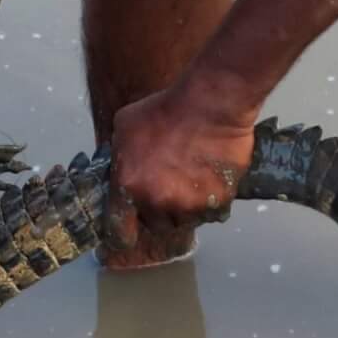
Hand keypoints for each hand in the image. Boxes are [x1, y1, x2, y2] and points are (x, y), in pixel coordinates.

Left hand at [103, 80, 256, 268]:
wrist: (210, 104)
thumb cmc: (164, 109)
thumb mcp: (124, 127)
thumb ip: (120, 157)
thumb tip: (121, 169)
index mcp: (128, 186)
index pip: (119, 232)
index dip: (124, 233)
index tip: (129, 231)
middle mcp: (157, 202)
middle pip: (156, 225)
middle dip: (159, 211)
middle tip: (167, 188)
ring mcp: (189, 205)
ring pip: (185, 221)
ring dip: (185, 208)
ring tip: (190, 182)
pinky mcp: (218, 202)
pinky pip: (212, 213)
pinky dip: (211, 202)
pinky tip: (210, 180)